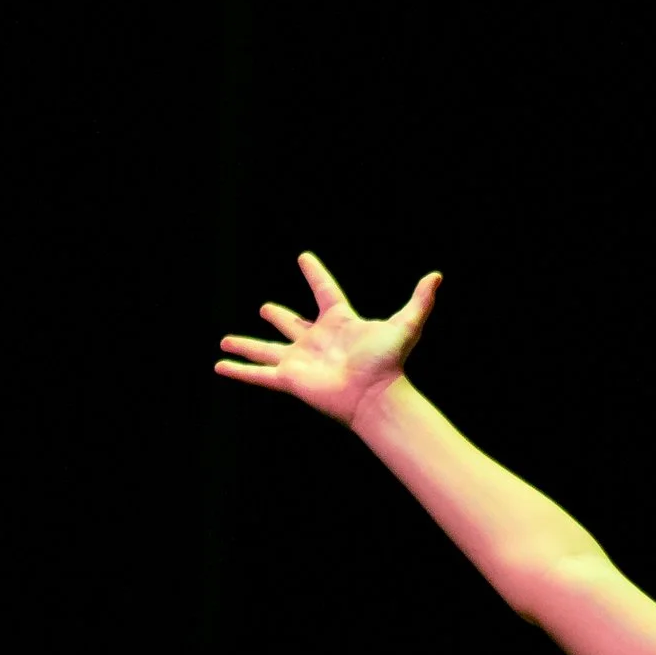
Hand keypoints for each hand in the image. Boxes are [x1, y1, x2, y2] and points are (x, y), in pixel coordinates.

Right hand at [216, 251, 441, 423]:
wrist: (375, 396)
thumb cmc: (388, 363)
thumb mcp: (405, 326)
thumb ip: (420, 301)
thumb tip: (436, 276)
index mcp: (339, 322)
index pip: (324, 291)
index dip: (315, 274)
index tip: (304, 258)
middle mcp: (317, 340)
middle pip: (292, 324)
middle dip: (278, 317)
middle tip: (266, 309)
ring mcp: (301, 360)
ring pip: (266, 350)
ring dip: (246, 345)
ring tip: (226, 339)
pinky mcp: (289, 379)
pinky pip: (258, 374)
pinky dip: (238, 371)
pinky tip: (219, 366)